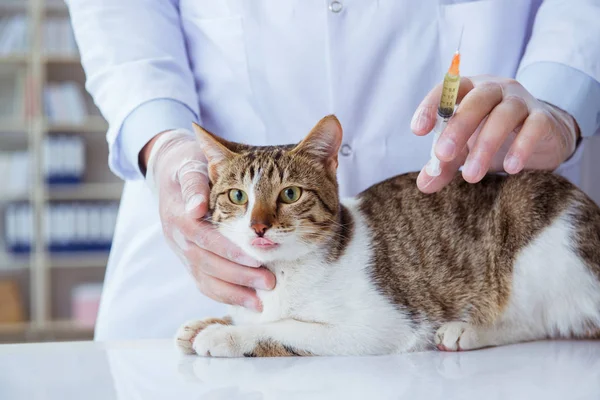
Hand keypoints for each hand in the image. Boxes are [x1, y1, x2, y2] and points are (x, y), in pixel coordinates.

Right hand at [142, 130, 274, 310]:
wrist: (170, 172)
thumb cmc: (188, 166)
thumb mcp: (190, 166)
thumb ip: (194, 185)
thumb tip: (197, 208)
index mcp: (178, 215)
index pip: (203, 238)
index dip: (228, 250)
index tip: (256, 258)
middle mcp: (176, 238)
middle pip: (206, 264)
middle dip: (238, 276)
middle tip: (268, 282)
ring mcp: (181, 251)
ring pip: (204, 279)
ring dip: (233, 293)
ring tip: (260, 302)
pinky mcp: (189, 260)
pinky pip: (204, 283)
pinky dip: (225, 294)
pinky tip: (247, 300)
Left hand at [411, 75, 579, 192]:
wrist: (541, 137)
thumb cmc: (492, 136)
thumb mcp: (464, 150)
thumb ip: (444, 165)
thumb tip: (423, 185)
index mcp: (470, 90)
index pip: (448, 89)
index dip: (432, 106)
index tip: (418, 130)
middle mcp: (495, 89)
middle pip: (476, 101)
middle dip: (458, 128)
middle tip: (443, 155)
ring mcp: (521, 101)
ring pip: (503, 115)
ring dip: (485, 145)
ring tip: (471, 176)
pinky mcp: (543, 118)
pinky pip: (534, 127)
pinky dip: (522, 146)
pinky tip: (510, 168)